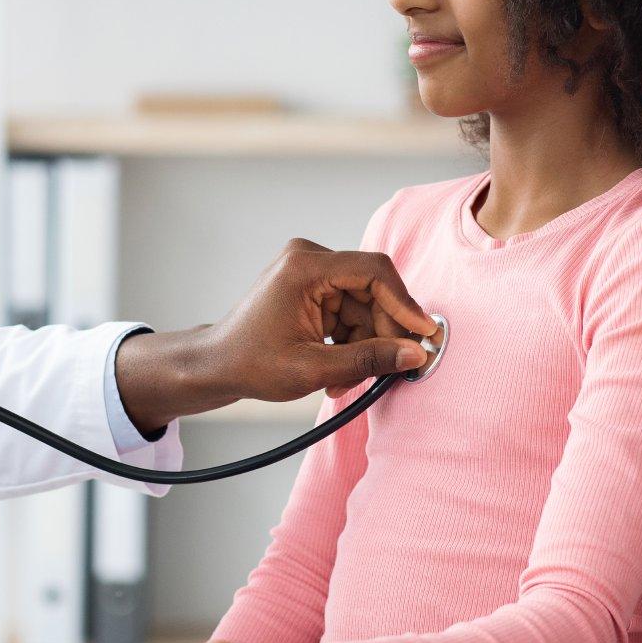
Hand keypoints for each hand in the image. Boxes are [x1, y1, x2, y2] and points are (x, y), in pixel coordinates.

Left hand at [113, 240, 438, 431]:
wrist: (216, 366)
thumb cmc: (252, 364)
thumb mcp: (314, 368)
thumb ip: (368, 360)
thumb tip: (415, 354)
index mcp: (307, 267)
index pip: (374, 272)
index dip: (405, 303)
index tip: (425, 334)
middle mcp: (311, 260)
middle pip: (373, 291)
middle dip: (384, 333)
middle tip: (390, 370)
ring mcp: (312, 274)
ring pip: (365, 307)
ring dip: (366, 345)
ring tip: (347, 381)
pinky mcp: (314, 291)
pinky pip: (351, 313)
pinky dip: (352, 343)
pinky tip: (338, 372)